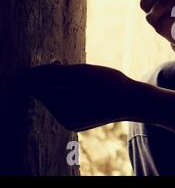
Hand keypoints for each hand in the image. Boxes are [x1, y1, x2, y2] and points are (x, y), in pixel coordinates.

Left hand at [20, 63, 154, 131]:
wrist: (134, 101)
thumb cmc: (110, 83)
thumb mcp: (82, 72)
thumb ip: (53, 74)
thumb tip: (28, 75)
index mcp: (62, 108)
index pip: (37, 87)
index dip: (44, 72)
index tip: (60, 63)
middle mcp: (63, 119)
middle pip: (45, 93)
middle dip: (55, 79)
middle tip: (74, 70)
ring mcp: (71, 123)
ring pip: (56, 98)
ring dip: (64, 85)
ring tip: (84, 80)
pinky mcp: (79, 123)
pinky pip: (67, 105)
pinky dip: (73, 94)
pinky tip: (89, 90)